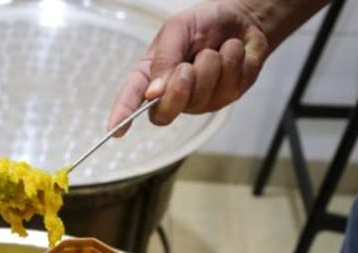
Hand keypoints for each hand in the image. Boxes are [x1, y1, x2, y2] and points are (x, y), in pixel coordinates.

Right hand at [108, 0, 268, 135]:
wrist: (242, 17)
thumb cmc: (204, 22)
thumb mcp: (177, 29)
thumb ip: (164, 58)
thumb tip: (154, 93)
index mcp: (152, 73)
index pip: (132, 96)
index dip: (123, 114)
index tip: (115, 130)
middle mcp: (172, 92)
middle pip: (164, 113)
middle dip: (179, 89)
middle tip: (187, 67)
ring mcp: (198, 100)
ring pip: (200, 97)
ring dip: (212, 64)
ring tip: (214, 50)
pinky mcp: (224, 99)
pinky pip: (226, 88)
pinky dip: (231, 62)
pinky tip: (230, 53)